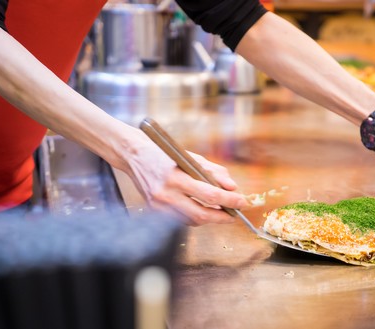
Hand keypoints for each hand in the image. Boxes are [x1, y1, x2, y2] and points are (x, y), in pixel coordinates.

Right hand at [125, 136, 248, 225]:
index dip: (229, 200)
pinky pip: (181, 220)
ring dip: (210, 218)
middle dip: (222, 216)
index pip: (209, 194)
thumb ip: (213, 172)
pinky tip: (202, 211)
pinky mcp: (154, 211)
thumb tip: (232, 187)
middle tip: (235, 214)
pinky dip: (195, 218)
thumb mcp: (191, 157)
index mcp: (176, 177)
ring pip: (192, 221)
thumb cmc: (164, 154)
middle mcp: (166, 194)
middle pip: (201, 214)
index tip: (241, 202)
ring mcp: (159, 205)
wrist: (133, 156)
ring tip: (221, 212)